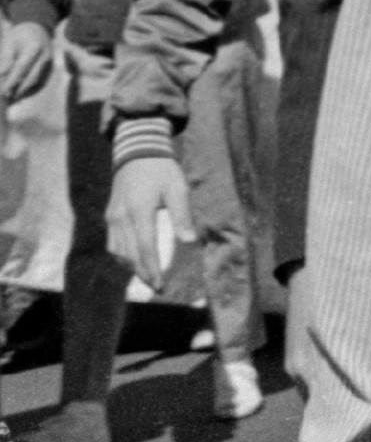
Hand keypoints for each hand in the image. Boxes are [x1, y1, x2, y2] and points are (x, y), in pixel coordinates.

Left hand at [0, 20, 49, 104]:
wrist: (38, 28)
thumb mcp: (9, 42)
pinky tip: (20, 92)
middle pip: (32, 77)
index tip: (2, 91)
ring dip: (23, 91)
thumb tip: (1, 75)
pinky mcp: (51, 68)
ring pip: (37, 81)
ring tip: (11, 97)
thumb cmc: (20, 35)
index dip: (12, 80)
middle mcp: (46, 56)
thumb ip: (6, 59)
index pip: (22, 67)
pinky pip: (41, 81)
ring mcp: (50, 63)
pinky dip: (30, 89)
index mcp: (34, 47)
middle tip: (4, 97)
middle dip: (17, 89)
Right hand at [107, 155, 197, 285]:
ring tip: (149, 278)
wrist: (137, 153)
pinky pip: (113, 243)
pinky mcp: (110, 217)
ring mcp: (112, 218)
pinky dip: (122, 257)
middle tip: (159, 287)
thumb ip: (182, 215)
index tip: (161, 284)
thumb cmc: (162, 171)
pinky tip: (134, 263)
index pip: (145, 247)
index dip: (152, 269)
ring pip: (118, 251)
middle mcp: (121, 217)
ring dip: (132, 267)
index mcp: (139, 210)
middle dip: (144, 273)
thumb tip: (190, 241)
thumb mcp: (178, 188)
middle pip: (130, 254)